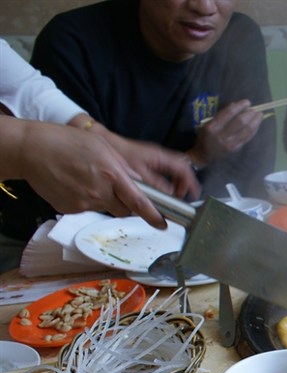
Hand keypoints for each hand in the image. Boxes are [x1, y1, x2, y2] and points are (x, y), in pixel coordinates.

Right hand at [2, 118, 171, 227]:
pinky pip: (88, 209)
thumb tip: (139, 183)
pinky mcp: (71, 208)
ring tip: (90, 180)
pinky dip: (87, 199)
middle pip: (126, 210)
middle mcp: (99, 191)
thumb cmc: (67, 142)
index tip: (162, 223)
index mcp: (112, 173)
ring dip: (106, 199)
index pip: (139, 202)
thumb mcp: (103, 147)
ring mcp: (84, 202)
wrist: (31, 149)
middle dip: (127, 203)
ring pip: (108, 209)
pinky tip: (76, 185)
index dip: (153, 216)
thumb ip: (123, 167)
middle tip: (116, 188)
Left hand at [101, 132, 200, 201]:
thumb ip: (155, 185)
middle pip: (182, 171)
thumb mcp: (139, 173)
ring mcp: (156, 158)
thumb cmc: (119, 153)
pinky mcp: (149, 161)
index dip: (191, 182)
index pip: (184, 169)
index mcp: (161, 157)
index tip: (193, 194)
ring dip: (175, 185)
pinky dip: (166, 182)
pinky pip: (164, 172)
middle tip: (180, 197)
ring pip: (173, 172)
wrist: (103, 141)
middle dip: (183, 185)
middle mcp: (161, 156)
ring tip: (170, 196)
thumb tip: (169, 196)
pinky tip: (158, 190)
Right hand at [188, 99, 264, 166]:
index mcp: (213, 126)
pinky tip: (257, 124)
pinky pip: (247, 137)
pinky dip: (254, 129)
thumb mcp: (208, 123)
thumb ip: (221, 115)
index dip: (239, 106)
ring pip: (247, 131)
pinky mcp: (236, 149)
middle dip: (249, 114)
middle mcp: (221, 135)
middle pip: (240, 122)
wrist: (204, 156)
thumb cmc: (205, 136)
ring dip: (255, 122)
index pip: (228, 113)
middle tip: (254, 109)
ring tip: (259, 115)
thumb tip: (235, 105)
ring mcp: (230, 143)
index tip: (247, 102)